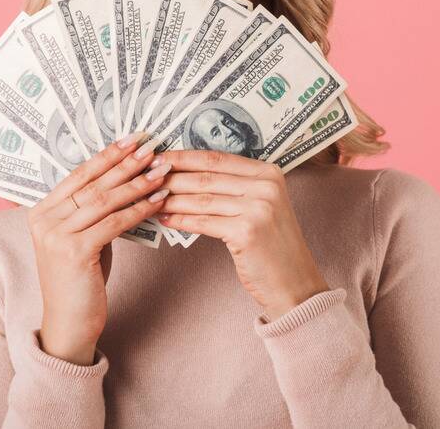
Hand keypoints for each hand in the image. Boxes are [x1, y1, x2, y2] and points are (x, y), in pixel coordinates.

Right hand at [27, 132, 171, 364]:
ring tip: (162, 170)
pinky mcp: (74, 252)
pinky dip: (139, 210)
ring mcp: (56, 236)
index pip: (78, 174)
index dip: (107, 155)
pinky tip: (158, 200)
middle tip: (152, 147)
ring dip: (137, 183)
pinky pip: (114, 223)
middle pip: (92, 182)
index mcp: (41, 211)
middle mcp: (44, 220)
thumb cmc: (80, 281)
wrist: (68, 324)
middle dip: (126, 163)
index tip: (132, 139)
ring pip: (104, 200)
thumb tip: (126, 181)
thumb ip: (93, 212)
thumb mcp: (82, 239)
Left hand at [155, 150, 329, 319]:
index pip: (216, 157)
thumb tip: (187, 173)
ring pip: (201, 198)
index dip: (183, 156)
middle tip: (144, 177)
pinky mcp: (247, 231)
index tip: (158, 157)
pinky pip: (203, 222)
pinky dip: (180, 220)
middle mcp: (265, 186)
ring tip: (149, 199)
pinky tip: (164, 219)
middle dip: (171, 176)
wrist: (294, 284)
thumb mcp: (260, 206)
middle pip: (205, 176)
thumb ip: (233, 187)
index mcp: (268, 172)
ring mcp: (258, 208)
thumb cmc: (272, 246)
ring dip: (170, 199)